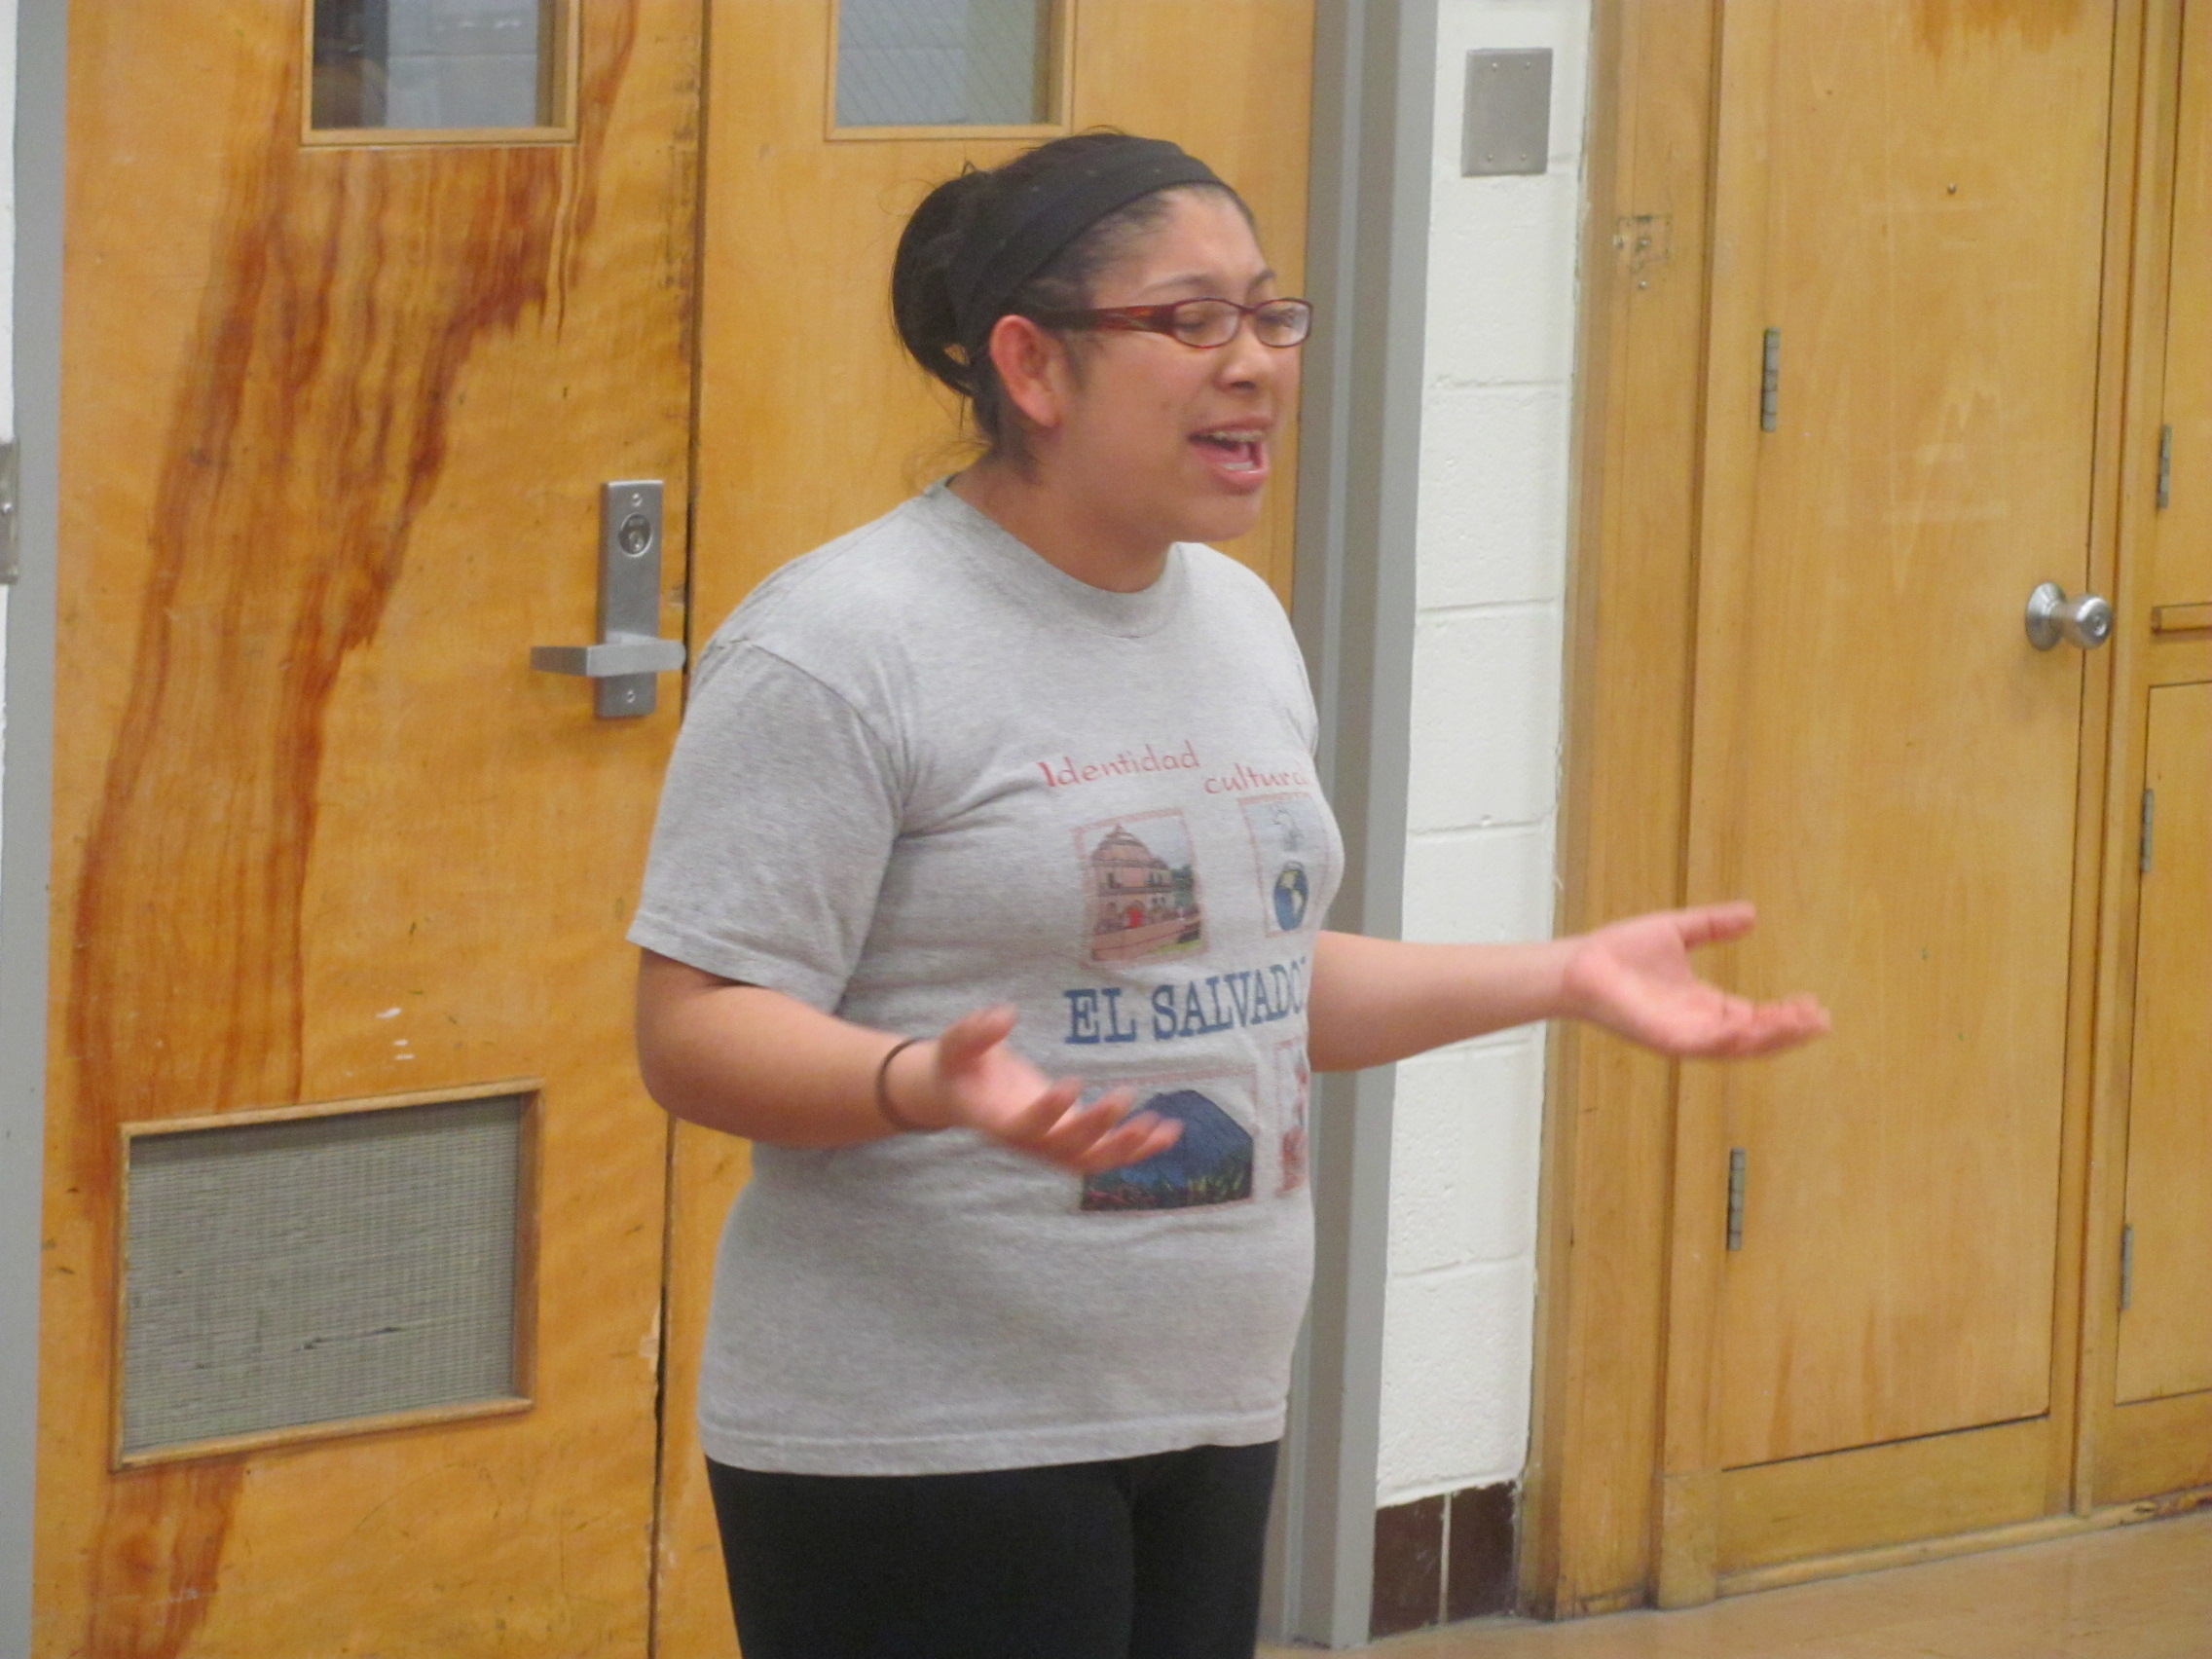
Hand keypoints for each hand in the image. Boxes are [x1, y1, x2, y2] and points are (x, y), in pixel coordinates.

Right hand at [883, 1005, 1182, 1172]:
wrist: (962, 1093)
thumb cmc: (959, 1065)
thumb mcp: (956, 1044)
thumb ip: (975, 1032)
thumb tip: (1004, 1014)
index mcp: (997, 1123)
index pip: (1025, 1129)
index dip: (1049, 1113)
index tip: (1071, 1084)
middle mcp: (1027, 1143)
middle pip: (1065, 1149)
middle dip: (1097, 1127)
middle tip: (1124, 1095)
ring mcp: (1051, 1146)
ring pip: (1092, 1161)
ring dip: (1127, 1147)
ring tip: (1159, 1126)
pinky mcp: (1070, 1140)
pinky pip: (1107, 1153)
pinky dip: (1139, 1147)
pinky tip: (1169, 1130)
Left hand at [1558, 901, 1829, 1057]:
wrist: (1577, 964)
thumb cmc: (1619, 953)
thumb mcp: (1677, 932)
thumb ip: (1712, 926)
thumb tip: (1751, 913)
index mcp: (1703, 1005)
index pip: (1754, 1017)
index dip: (1785, 1014)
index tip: (1814, 1004)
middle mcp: (1697, 1025)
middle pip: (1755, 1037)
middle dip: (1789, 1031)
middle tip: (1822, 1021)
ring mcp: (1682, 1035)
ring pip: (1737, 1045)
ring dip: (1771, 1037)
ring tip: (1804, 1026)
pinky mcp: (1663, 1038)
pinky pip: (1703, 1044)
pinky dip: (1730, 1039)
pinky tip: (1753, 1029)